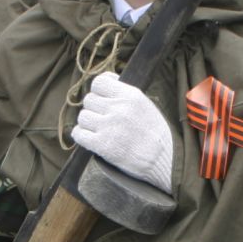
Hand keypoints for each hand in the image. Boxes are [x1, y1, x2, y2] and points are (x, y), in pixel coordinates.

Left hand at [71, 71, 174, 192]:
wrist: (164, 160)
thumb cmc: (155, 134)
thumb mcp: (145, 105)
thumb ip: (125, 95)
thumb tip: (106, 85)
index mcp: (131, 95)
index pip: (99, 82)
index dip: (98, 91)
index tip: (102, 98)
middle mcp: (118, 108)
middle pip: (89, 100)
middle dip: (94, 109)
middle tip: (103, 119)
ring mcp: (109, 126)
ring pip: (83, 116)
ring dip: (88, 123)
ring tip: (99, 130)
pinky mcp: (102, 145)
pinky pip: (78, 134)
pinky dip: (82, 136)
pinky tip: (91, 139)